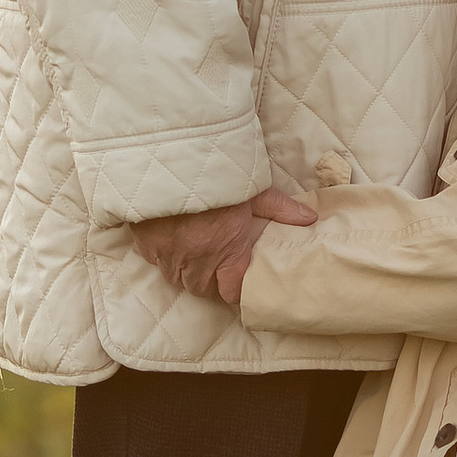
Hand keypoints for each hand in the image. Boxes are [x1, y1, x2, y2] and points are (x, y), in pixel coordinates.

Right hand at [129, 188, 316, 301]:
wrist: (171, 163)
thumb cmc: (217, 179)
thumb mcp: (254, 191)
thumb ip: (280, 209)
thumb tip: (310, 219)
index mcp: (226, 253)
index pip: (232, 292)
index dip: (235, 289)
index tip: (238, 279)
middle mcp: (197, 261)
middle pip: (202, 288)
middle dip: (209, 281)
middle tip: (215, 263)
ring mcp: (169, 255)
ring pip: (176, 278)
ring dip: (186, 270)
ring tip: (193, 252)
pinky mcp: (146, 244)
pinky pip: (155, 260)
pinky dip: (163, 255)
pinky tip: (170, 239)